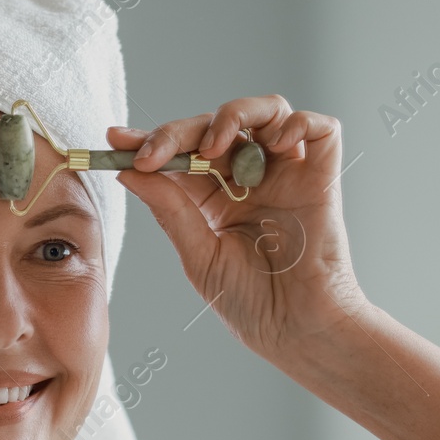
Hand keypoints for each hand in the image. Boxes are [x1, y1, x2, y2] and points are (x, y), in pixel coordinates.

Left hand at [110, 94, 365, 367]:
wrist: (296, 328)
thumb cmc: (251, 302)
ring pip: (266, 111)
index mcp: (216, 197)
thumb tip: (128, 171)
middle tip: (153, 151)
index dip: (150, 140)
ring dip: (234, 116)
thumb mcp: (198, 254)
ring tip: (213, 147)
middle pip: (216, 126)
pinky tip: (277, 145)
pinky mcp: (323, 175)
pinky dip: (297, 123)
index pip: (182, 154)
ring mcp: (287, 173)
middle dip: (179, 132)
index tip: (116, 138)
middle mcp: (251, 178)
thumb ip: (170, 208)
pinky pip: (318, 128)